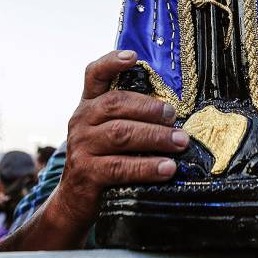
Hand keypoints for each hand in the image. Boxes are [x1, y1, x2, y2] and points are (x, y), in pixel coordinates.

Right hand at [52, 50, 189, 231]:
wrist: (76, 200)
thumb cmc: (104, 159)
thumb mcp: (110, 132)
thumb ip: (131, 117)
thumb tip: (175, 112)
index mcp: (89, 105)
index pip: (94, 74)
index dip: (112, 62)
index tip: (134, 58)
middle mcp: (81, 120)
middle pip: (116, 103)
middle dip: (149, 108)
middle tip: (174, 116)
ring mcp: (81, 146)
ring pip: (121, 134)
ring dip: (155, 137)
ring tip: (180, 142)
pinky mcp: (87, 173)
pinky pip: (121, 167)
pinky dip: (147, 167)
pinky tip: (167, 168)